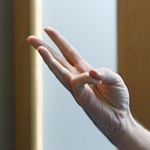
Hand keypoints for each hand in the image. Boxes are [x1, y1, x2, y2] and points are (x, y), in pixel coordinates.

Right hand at [27, 27, 131, 141]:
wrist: (120, 120)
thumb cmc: (117, 100)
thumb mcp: (115, 80)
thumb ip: (104, 72)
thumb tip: (91, 72)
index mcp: (84, 70)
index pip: (69, 52)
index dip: (59, 41)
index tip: (47, 30)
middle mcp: (77, 78)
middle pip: (57, 60)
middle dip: (43, 48)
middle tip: (29, 38)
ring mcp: (77, 88)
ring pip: (59, 71)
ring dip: (49, 60)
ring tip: (40, 49)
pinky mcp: (80, 98)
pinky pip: (78, 82)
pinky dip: (86, 78)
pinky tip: (94, 77)